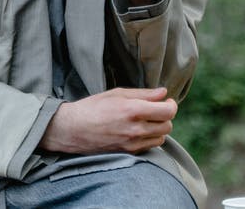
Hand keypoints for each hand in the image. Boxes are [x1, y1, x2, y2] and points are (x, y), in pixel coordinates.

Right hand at [39, 87, 176, 154]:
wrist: (72, 129)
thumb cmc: (93, 107)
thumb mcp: (117, 94)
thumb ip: (143, 94)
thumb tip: (163, 93)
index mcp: (133, 110)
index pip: (168, 111)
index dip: (171, 105)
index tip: (166, 101)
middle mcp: (135, 129)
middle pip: (168, 126)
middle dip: (165, 116)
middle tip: (156, 110)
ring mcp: (132, 144)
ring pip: (161, 138)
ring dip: (158, 129)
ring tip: (146, 121)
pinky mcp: (129, 153)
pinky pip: (150, 146)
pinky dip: (149, 138)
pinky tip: (138, 130)